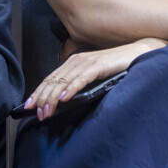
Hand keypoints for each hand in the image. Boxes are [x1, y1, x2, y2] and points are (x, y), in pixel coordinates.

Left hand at [25, 38, 166, 119]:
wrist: (139, 53)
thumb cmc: (118, 67)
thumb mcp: (94, 76)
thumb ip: (80, 83)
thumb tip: (65, 100)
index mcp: (74, 62)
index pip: (51, 78)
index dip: (39, 92)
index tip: (29, 106)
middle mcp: (78, 60)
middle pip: (53, 80)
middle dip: (42, 98)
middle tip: (36, 114)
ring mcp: (88, 61)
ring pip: (64, 80)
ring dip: (53, 97)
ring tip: (46, 110)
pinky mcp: (99, 65)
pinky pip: (81, 78)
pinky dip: (71, 88)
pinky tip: (64, 98)